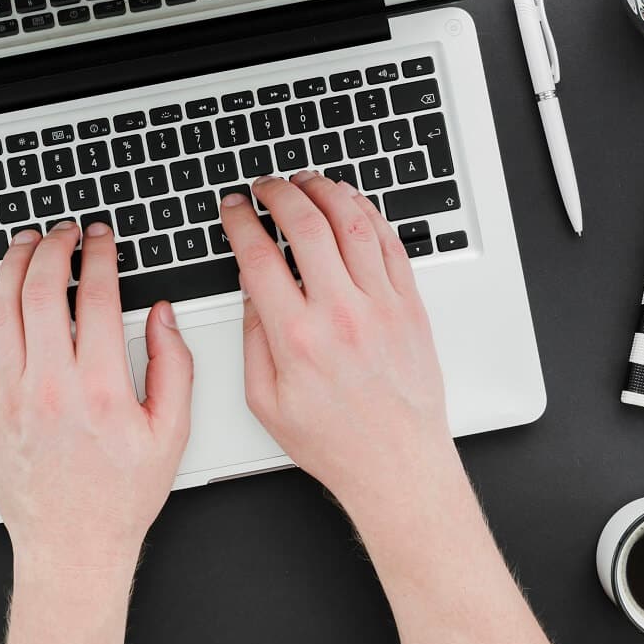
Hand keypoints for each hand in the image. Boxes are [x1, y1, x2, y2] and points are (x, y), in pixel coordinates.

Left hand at [0, 220, 192, 569]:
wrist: (72, 545)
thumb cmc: (119, 495)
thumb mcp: (171, 432)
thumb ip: (173, 366)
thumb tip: (162, 315)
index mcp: (101, 389)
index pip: (96, 297)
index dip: (100, 255)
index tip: (103, 238)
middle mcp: (50, 387)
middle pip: (43, 292)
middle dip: (54, 248)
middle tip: (64, 232)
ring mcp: (11, 397)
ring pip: (2, 311)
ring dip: (13, 265)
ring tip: (26, 242)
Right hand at [220, 171, 452, 509]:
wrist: (396, 463)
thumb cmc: (334, 440)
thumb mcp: (265, 401)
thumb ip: (252, 340)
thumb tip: (252, 291)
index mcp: (297, 337)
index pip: (258, 256)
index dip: (240, 221)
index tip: (233, 208)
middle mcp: (340, 314)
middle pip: (306, 225)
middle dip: (279, 193)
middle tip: (266, 185)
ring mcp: (380, 305)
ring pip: (352, 223)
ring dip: (325, 191)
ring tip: (307, 181)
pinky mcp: (409, 306)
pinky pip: (390, 243)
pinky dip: (368, 213)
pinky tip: (352, 204)